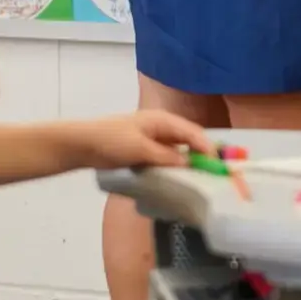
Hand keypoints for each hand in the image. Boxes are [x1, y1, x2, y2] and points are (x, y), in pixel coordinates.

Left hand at [83, 111, 215, 169]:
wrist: (82, 144)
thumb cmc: (110, 140)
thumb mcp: (139, 148)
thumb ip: (165, 156)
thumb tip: (188, 164)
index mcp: (162, 120)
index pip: (193, 132)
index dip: (207, 148)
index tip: (218, 166)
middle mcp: (161, 127)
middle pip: (189, 141)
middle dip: (202, 155)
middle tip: (215, 174)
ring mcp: (153, 139)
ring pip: (179, 151)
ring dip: (189, 163)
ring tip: (201, 179)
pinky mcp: (145, 151)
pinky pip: (167, 158)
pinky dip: (175, 167)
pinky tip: (179, 179)